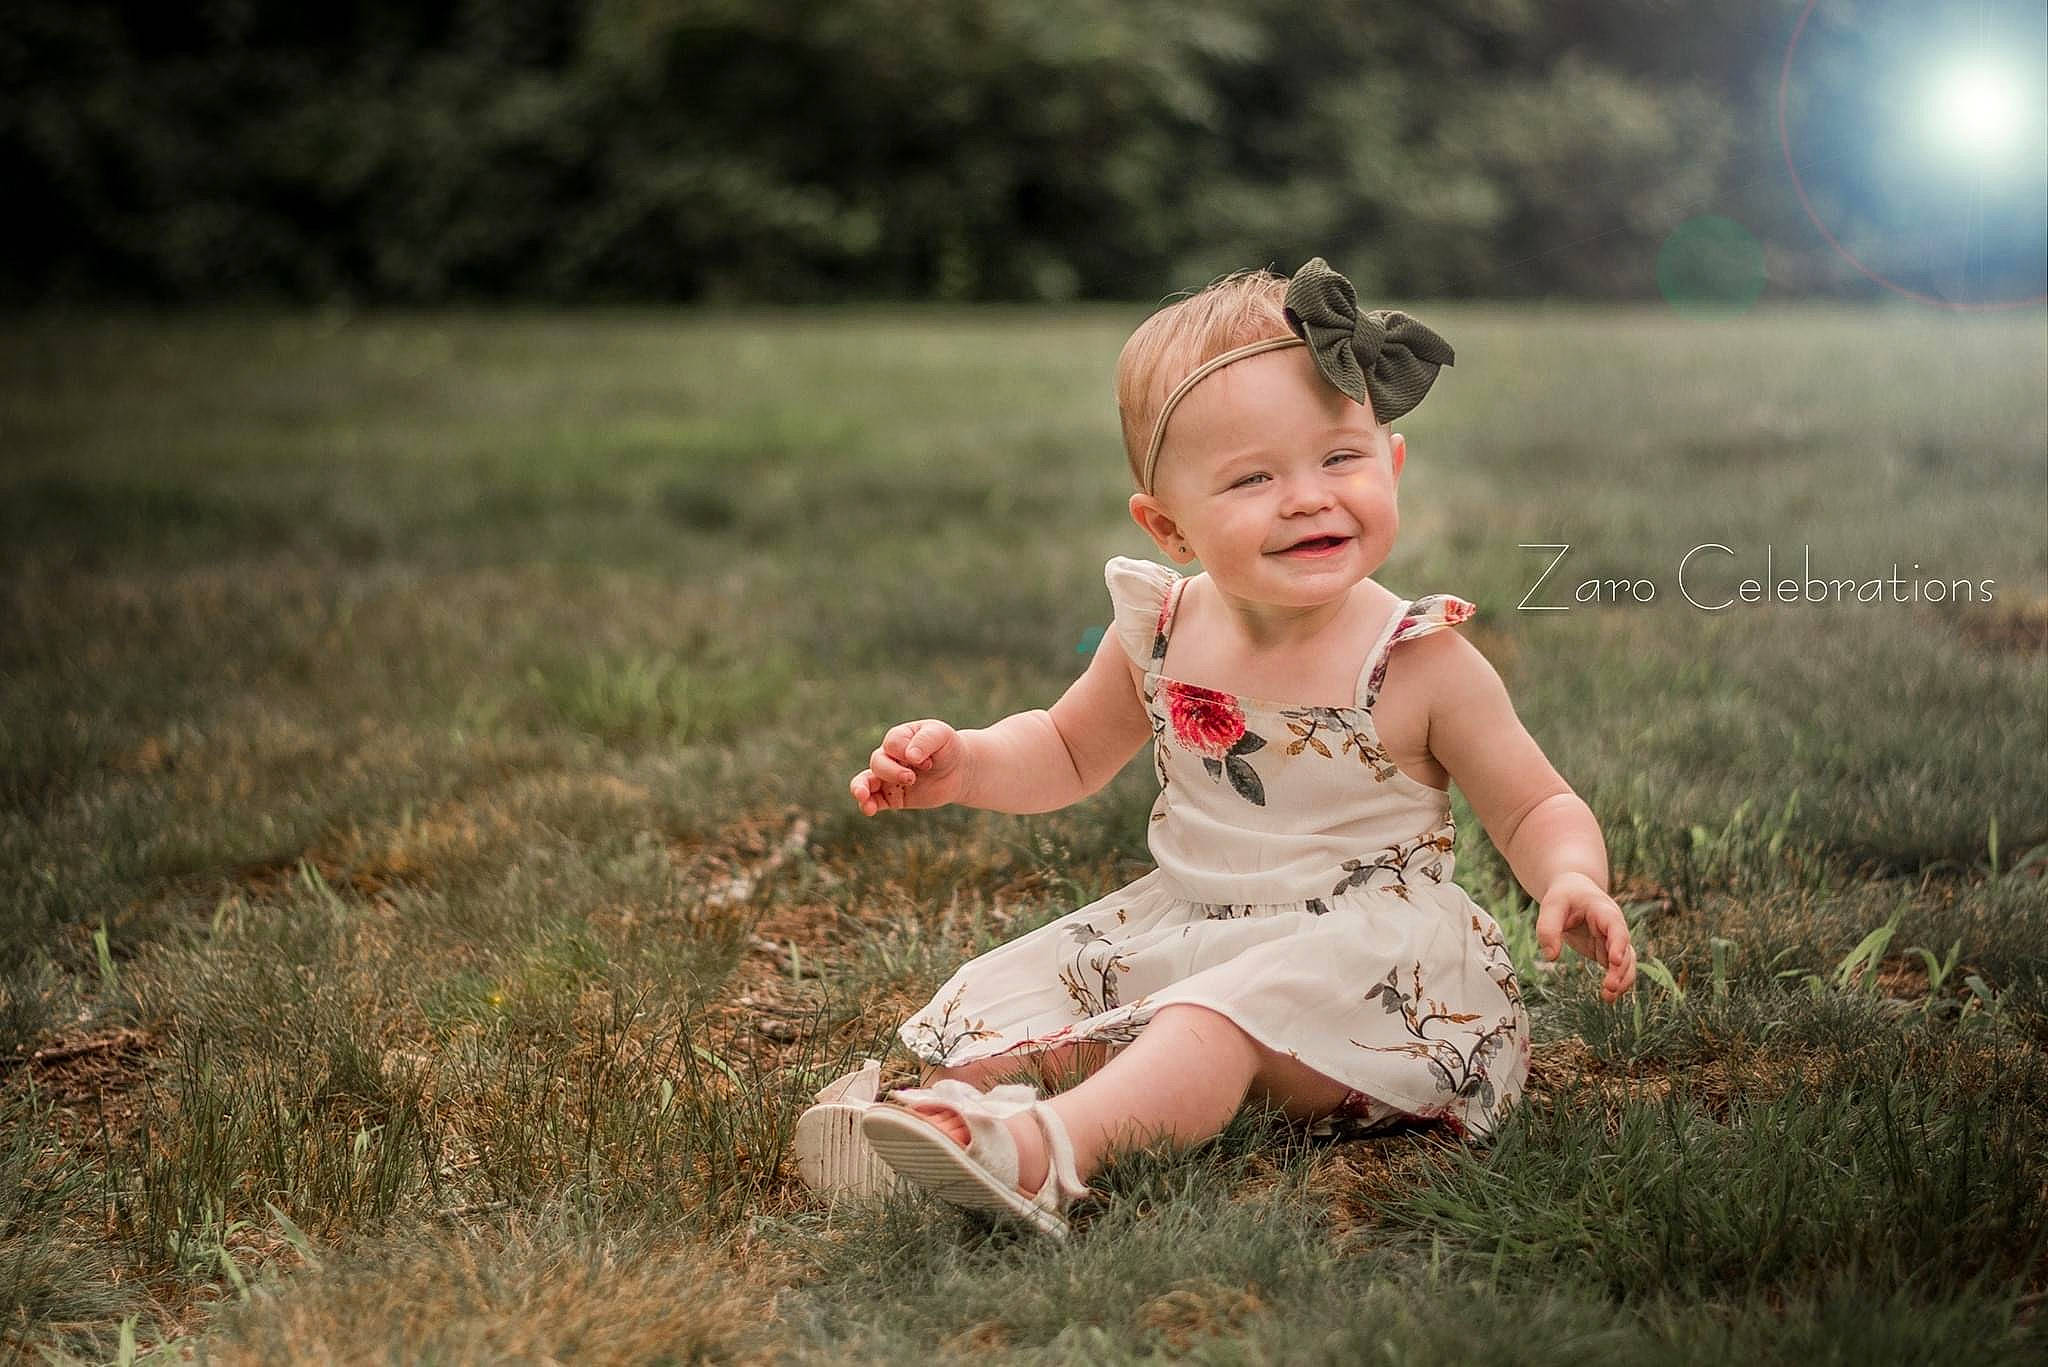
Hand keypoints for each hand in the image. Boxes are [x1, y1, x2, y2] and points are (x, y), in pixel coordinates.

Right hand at [850, 718, 971, 816]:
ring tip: (862, 795)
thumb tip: (910, 757)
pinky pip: (874, 801)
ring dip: (861, 787)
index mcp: (898, 738)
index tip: (929, 760)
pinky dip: (867, 804)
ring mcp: (889, 778)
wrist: (959, 770)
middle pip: (878, 762)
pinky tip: (868, 809)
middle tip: (912, 778)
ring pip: (865, 781)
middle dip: (893, 772)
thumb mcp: (941, 735)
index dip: (906, 752)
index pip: (892, 743)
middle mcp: (889, 757)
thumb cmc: (947, 748)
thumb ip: (925, 741)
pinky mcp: (893, 797)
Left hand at [1535, 872, 1636, 1002]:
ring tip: (1609, 997)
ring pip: (1627, 962)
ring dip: (1622, 979)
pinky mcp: (1607, 951)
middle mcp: (1614, 927)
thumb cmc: (1564, 896)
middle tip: (1610, 987)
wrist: (1574, 891)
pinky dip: (1616, 982)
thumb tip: (1550, 957)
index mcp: (1603, 910)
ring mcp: (1613, 941)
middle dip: (1620, 969)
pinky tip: (1608, 997)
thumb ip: (1548, 928)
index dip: (1618, 943)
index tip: (1615, 960)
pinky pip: (1618, 969)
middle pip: (1625, 949)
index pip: (1616, 927)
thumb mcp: (1551, 905)